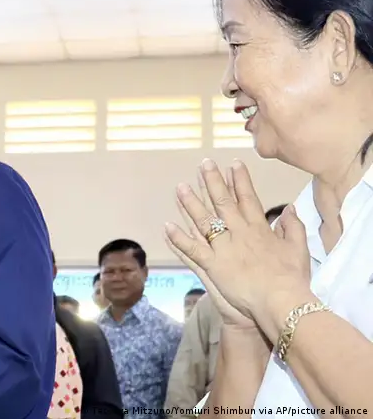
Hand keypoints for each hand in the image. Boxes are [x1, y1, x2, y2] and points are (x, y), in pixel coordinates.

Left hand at [164, 159, 310, 324]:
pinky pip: (192, 249)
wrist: (282, 301)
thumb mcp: (298, 249)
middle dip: (212, 182)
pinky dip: (179, 238)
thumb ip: (292, 227)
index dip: (240, 181)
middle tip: (203, 164)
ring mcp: (225, 248)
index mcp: (259, 229)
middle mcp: (240, 233)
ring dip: (190, 203)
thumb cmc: (292, 278)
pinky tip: (167, 226)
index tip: (233, 164)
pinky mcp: (214, 265)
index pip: (248, 198)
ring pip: (204, 221)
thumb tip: (289, 208)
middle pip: (223, 203)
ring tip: (180, 187)